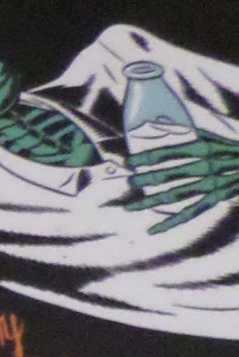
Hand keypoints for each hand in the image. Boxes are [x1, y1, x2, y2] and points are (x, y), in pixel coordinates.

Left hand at [123, 132, 238, 233]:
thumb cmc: (233, 146)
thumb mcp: (213, 135)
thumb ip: (189, 133)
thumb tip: (160, 127)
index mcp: (203, 148)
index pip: (168, 153)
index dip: (146, 158)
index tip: (129, 161)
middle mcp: (205, 166)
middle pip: (168, 175)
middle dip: (145, 179)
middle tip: (128, 182)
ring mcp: (211, 184)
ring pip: (175, 195)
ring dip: (150, 201)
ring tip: (130, 207)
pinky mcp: (217, 197)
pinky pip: (190, 212)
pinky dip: (171, 222)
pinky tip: (153, 229)